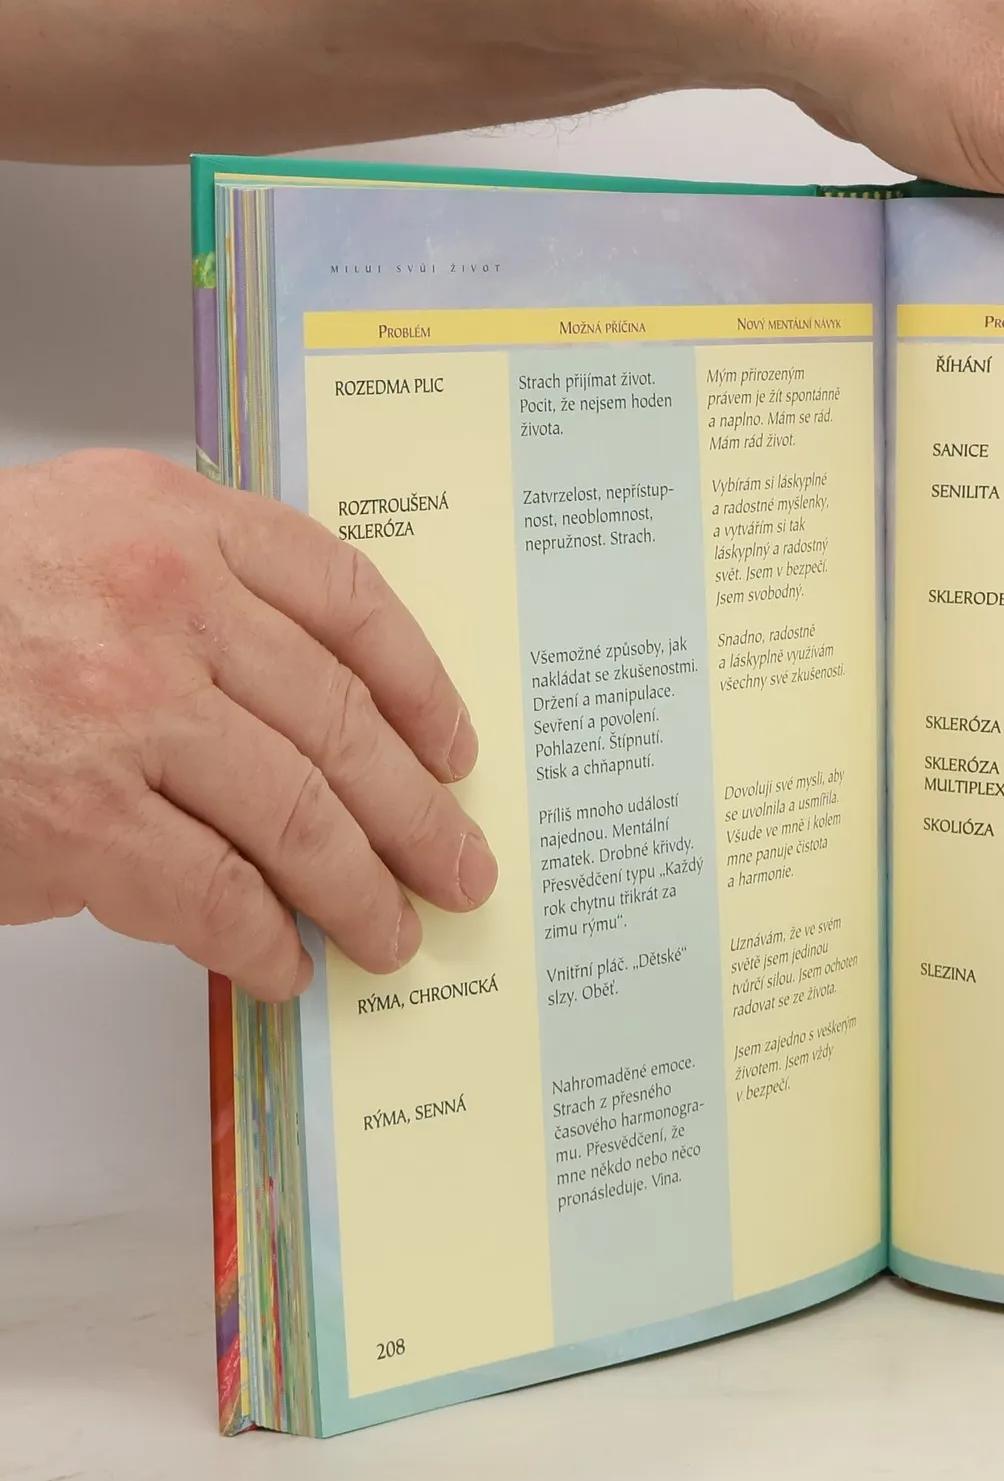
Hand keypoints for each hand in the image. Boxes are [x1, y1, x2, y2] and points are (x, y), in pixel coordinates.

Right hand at [0, 451, 496, 999]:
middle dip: (420, 813)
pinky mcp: (79, 818)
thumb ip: (191, 595)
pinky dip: (263, 939)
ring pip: (302, 816)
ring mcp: (125, 710)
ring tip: (391, 932)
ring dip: (361, 891)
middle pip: (344, 721)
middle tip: (458, 866)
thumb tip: (306, 722)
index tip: (455, 745)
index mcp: (169, 519)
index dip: (420, 685)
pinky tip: (281, 961)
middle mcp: (163, 601)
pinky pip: (217, 893)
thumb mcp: (69, 542)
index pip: (346, 597)